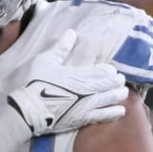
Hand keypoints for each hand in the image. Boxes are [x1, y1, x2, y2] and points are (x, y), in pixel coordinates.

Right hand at [5, 29, 129, 136]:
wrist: (30, 110)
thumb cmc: (36, 83)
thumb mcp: (45, 60)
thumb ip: (61, 48)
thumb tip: (71, 32)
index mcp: (80, 74)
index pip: (103, 71)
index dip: (110, 71)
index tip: (112, 70)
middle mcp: (88, 90)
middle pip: (110, 84)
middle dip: (117, 82)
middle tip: (120, 80)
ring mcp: (88, 106)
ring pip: (111, 99)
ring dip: (119, 95)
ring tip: (123, 92)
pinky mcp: (85, 119)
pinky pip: (104, 115)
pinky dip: (114, 112)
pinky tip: (120, 110)